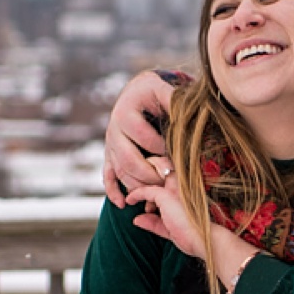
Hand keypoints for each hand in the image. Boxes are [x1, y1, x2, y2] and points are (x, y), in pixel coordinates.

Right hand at [102, 70, 177, 206]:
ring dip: (137, 185)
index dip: (161, 148)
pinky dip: (113, 191)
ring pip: (120, 171)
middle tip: (169, 180)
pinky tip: (123, 203)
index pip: (142, 137)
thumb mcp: (160, 89)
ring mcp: (110, 145)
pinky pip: (107, 176)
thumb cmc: (151, 93)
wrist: (134, 94)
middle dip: (150, 173)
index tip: (177, 156)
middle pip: (128, 159)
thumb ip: (171, 98)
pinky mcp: (109, 156)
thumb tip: (185, 111)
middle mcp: (113, 131)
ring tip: (157, 193)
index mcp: (125, 114)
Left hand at [126, 157, 208, 257]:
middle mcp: (180, 187)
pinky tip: (129, 200)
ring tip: (130, 196)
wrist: (204, 241)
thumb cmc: (192, 238)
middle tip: (134, 194)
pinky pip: (146, 190)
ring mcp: (174, 190)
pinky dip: (136, 194)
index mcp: (184, 193)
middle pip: (161, 173)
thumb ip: (153, 223)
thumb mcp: (167, 230)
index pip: (167, 182)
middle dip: (146, 180)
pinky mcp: (166, 195)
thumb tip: (137, 219)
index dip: (155, 190)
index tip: (147, 205)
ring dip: (140, 186)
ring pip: (152, 177)